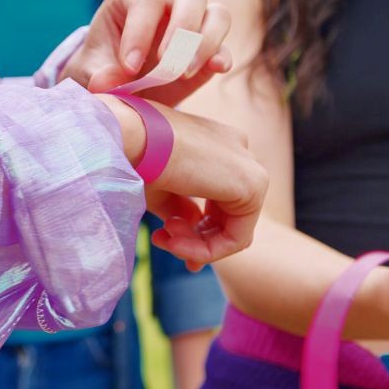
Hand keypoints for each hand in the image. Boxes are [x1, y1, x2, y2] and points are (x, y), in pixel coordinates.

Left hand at [62, 0, 231, 106]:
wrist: (119, 87)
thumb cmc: (102, 67)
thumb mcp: (90, 70)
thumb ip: (97, 73)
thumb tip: (106, 82)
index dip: (140, 30)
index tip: (129, 66)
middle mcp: (168, 0)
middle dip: (182, 27)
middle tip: (166, 64)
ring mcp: (193, 23)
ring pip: (217, 14)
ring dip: (205, 43)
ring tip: (184, 73)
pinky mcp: (208, 50)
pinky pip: (224, 46)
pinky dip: (222, 57)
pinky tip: (216, 69)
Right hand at [97, 95, 267, 267]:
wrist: (134, 138)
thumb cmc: (140, 157)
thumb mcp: (163, 188)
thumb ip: (182, 209)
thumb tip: (192, 229)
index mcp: (220, 146)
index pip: (221, 201)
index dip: (198, 229)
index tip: (168, 240)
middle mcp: (240, 154)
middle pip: (230, 218)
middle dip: (197, 241)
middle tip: (165, 243)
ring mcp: (251, 168)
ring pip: (234, 231)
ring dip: (196, 245)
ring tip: (165, 238)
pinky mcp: (254, 185)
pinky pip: (237, 237)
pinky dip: (207, 249)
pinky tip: (175, 243)